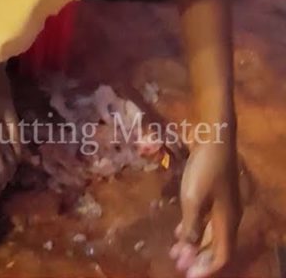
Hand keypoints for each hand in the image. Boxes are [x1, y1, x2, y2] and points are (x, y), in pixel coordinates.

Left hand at [170, 139, 240, 277]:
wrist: (214, 140)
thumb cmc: (205, 170)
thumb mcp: (194, 199)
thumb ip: (192, 225)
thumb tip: (189, 249)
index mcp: (227, 221)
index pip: (223, 253)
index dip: (207, 267)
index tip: (188, 274)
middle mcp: (229, 216)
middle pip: (217, 246)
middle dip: (199, 258)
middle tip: (178, 266)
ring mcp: (223, 205)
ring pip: (210, 233)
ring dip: (194, 244)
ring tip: (175, 252)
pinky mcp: (214, 195)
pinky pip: (206, 220)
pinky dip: (193, 229)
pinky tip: (179, 232)